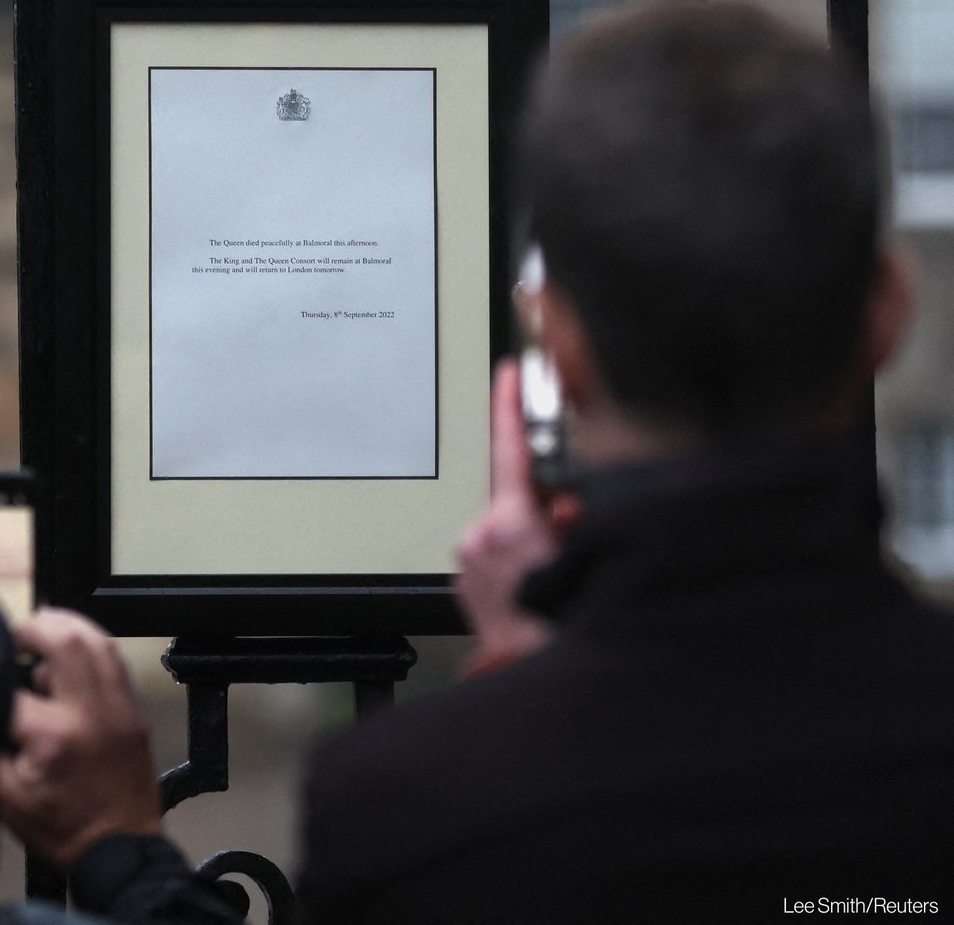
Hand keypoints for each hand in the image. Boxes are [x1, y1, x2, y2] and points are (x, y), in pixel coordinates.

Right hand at [0, 608, 161, 867]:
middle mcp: (91, 711)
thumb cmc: (62, 826)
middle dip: (36, 627)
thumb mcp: (5, 797)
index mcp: (54, 736)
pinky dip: (92, 643)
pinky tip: (73, 647)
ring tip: (43, 628)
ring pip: (98, 641)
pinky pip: (115, 660)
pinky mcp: (134, 708)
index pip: (14, 690)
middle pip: (67, 641)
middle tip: (16, 633)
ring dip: (68, 626)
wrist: (118, 844)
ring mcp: (119, 705)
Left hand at [455, 359, 577, 672]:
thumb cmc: (560, 626)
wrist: (531, 675)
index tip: (508, 375)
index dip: (510, 405)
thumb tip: (566, 503)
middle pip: (514, 495)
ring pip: (505, 527)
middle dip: (541, 503)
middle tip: (567, 527)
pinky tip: (534, 582)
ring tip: (554, 568)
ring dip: (528, 535)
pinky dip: (514, 557)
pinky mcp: (464, 583)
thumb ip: (573, 517)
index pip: (509, 447)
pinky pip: (493, 554)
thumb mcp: (585, 556)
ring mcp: (469, 562)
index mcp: (510, 523)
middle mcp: (480, 537)